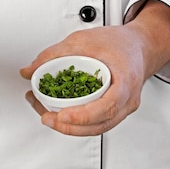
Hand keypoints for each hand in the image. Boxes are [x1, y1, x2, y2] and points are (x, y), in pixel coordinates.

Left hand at [20, 0, 169, 135]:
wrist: (139, 46)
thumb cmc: (120, 43)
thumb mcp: (83, 40)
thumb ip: (54, 54)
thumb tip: (29, 71)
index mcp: (124, 80)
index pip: (107, 106)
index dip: (83, 116)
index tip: (63, 116)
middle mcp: (127, 99)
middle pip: (100, 123)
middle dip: (70, 127)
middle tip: (46, 117)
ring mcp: (123, 108)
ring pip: (97, 128)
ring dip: (71, 128)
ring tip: (47, 116)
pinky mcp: (115, 111)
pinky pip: (97, 123)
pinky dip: (78, 123)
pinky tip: (60, 115)